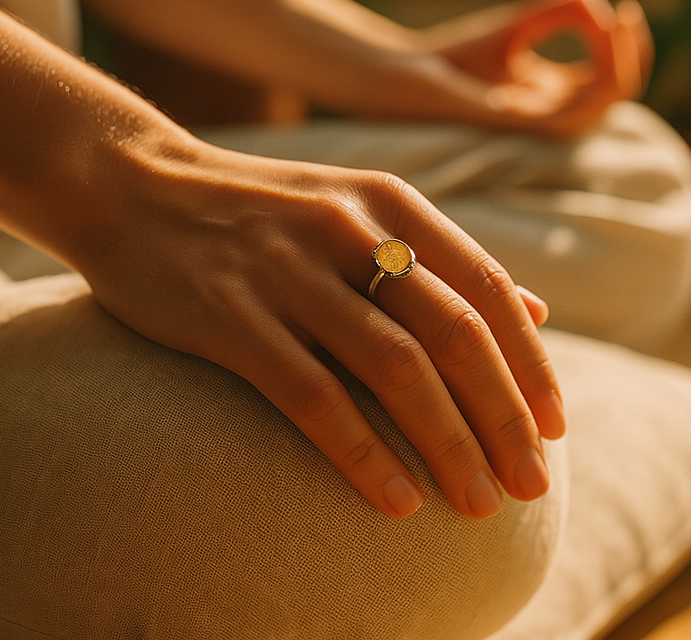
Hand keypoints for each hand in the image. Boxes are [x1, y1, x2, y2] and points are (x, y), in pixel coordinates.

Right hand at [80, 135, 565, 520]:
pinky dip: (364, 452)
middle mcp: (348, 227)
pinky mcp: (229, 314)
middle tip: (531, 484)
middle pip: (454, 332)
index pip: (486, 288)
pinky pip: (311, 395)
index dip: (529, 362)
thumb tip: (535, 308)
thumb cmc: (264, 210)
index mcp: (388, 202)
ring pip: (394, 367)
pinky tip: (397, 500)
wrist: (135, 185)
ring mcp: (288, 269)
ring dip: (449, 442)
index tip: (556, 428)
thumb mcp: (360, 209)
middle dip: (504, 416)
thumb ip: (443, 258)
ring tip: (480, 504)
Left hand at [421, 0, 653, 137]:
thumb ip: (558, 13)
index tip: (623, 8)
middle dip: (633, 52)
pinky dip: (599, 75)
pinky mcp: (523, 122)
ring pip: (606, 103)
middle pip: (617, 92)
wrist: (408, 75)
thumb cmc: (454, 56)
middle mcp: (553, 112)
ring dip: (622, 62)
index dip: (626, 46)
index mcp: (553, 94)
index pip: (609, 80)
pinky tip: (599, 37)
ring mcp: (539, 121)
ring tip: (619, 22)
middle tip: (627, 14)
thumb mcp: (517, 26)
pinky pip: (578, 111)